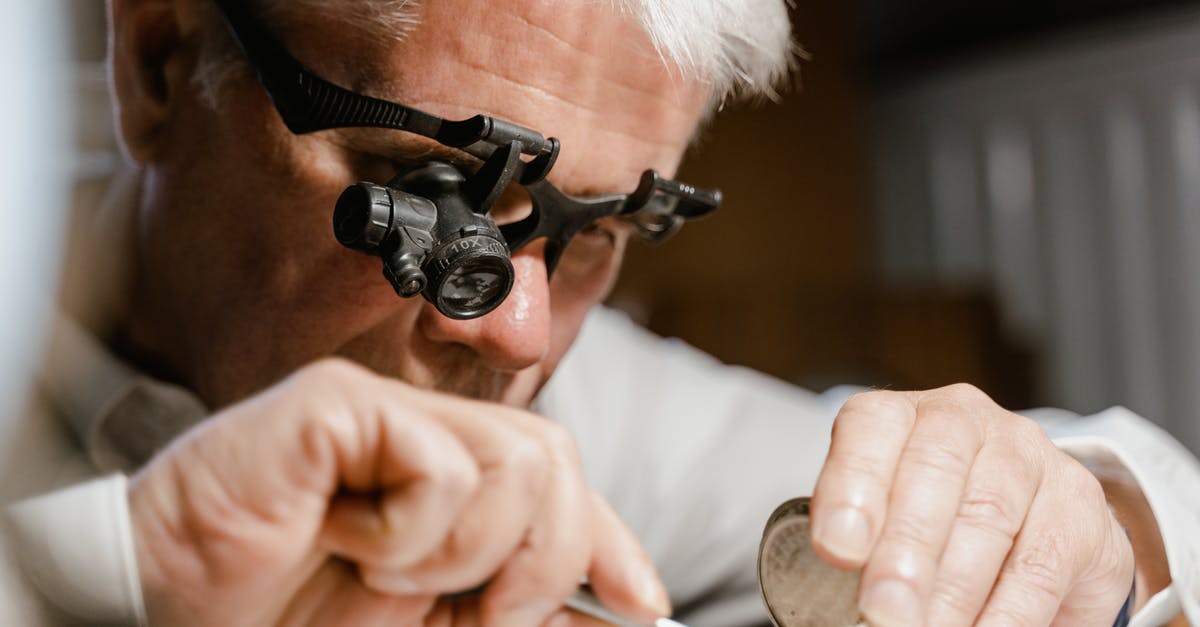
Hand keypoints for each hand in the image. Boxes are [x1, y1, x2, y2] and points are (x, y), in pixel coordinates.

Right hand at [128, 359, 668, 625]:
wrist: (161, 613)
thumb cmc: (282, 619)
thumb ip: (509, 609)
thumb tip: (622, 605)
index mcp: (445, 485)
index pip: (558, 485)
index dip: (608, 541)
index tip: (644, 607)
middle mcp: (421, 434)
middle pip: (553, 460)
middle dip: (545, 559)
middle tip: (479, 612)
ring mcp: (379, 411)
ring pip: (516, 461)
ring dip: (467, 552)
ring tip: (390, 574)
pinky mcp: (336, 404)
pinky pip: (441, 465)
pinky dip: (412, 534)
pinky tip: (346, 539)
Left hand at [811, 384, 1134, 625]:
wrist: (1032, 536)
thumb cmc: (936, 527)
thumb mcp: (886, 523)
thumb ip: (865, 545)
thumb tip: (850, 593)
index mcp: (904, 415)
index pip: (872, 424)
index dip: (851, 484)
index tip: (837, 548)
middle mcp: (967, 419)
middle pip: (933, 469)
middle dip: (905, 549)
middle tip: (883, 610)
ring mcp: (1030, 455)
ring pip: (989, 517)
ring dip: (952, 590)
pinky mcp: (1079, 507)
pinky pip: (1041, 565)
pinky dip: (1007, 614)